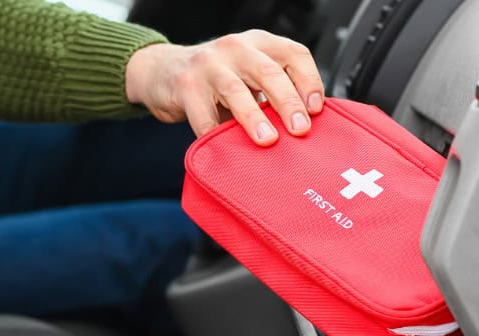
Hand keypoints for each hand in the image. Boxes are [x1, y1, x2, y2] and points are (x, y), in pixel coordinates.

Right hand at [125, 30, 324, 145]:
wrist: (162, 72)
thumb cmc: (213, 80)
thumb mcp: (246, 73)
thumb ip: (270, 90)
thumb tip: (304, 124)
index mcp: (258, 43)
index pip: (294, 54)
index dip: (310, 81)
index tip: (316, 110)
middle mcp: (235, 48)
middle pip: (269, 72)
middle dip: (288, 103)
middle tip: (300, 129)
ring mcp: (208, 64)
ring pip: (237, 91)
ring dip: (254, 118)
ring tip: (267, 140)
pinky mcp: (185, 84)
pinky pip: (204, 115)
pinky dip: (215, 135)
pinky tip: (225, 149)